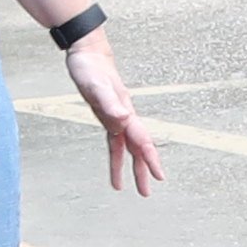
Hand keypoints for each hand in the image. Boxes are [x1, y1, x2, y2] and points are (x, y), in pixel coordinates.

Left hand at [63, 31, 163, 197]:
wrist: (88, 54)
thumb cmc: (90, 68)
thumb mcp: (96, 85)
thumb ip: (109, 102)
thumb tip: (123, 117)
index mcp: (125, 112)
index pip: (141, 139)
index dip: (150, 158)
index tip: (158, 176)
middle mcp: (124, 117)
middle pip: (138, 148)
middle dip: (144, 169)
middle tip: (147, 191)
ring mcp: (117, 117)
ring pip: (128, 147)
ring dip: (131, 167)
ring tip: (131, 187)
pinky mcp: (108, 116)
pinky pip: (115, 141)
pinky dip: (116, 156)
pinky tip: (115, 166)